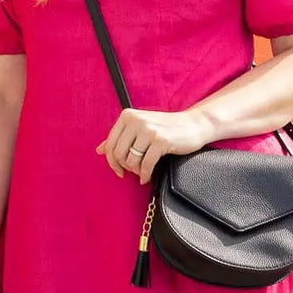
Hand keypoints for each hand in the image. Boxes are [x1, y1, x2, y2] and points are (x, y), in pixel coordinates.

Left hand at [96, 107, 212, 183]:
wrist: (193, 125)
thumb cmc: (165, 128)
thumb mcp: (140, 128)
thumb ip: (119, 137)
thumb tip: (99, 150)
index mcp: (127, 116)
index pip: (110, 145)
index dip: (112, 162)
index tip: (119, 171)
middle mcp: (136, 121)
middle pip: (118, 154)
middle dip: (125, 167)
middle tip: (133, 172)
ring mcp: (149, 130)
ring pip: (131, 160)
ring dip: (136, 171)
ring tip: (142, 172)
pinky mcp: (161, 141)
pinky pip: (146, 164)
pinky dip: (145, 174)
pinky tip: (147, 177)